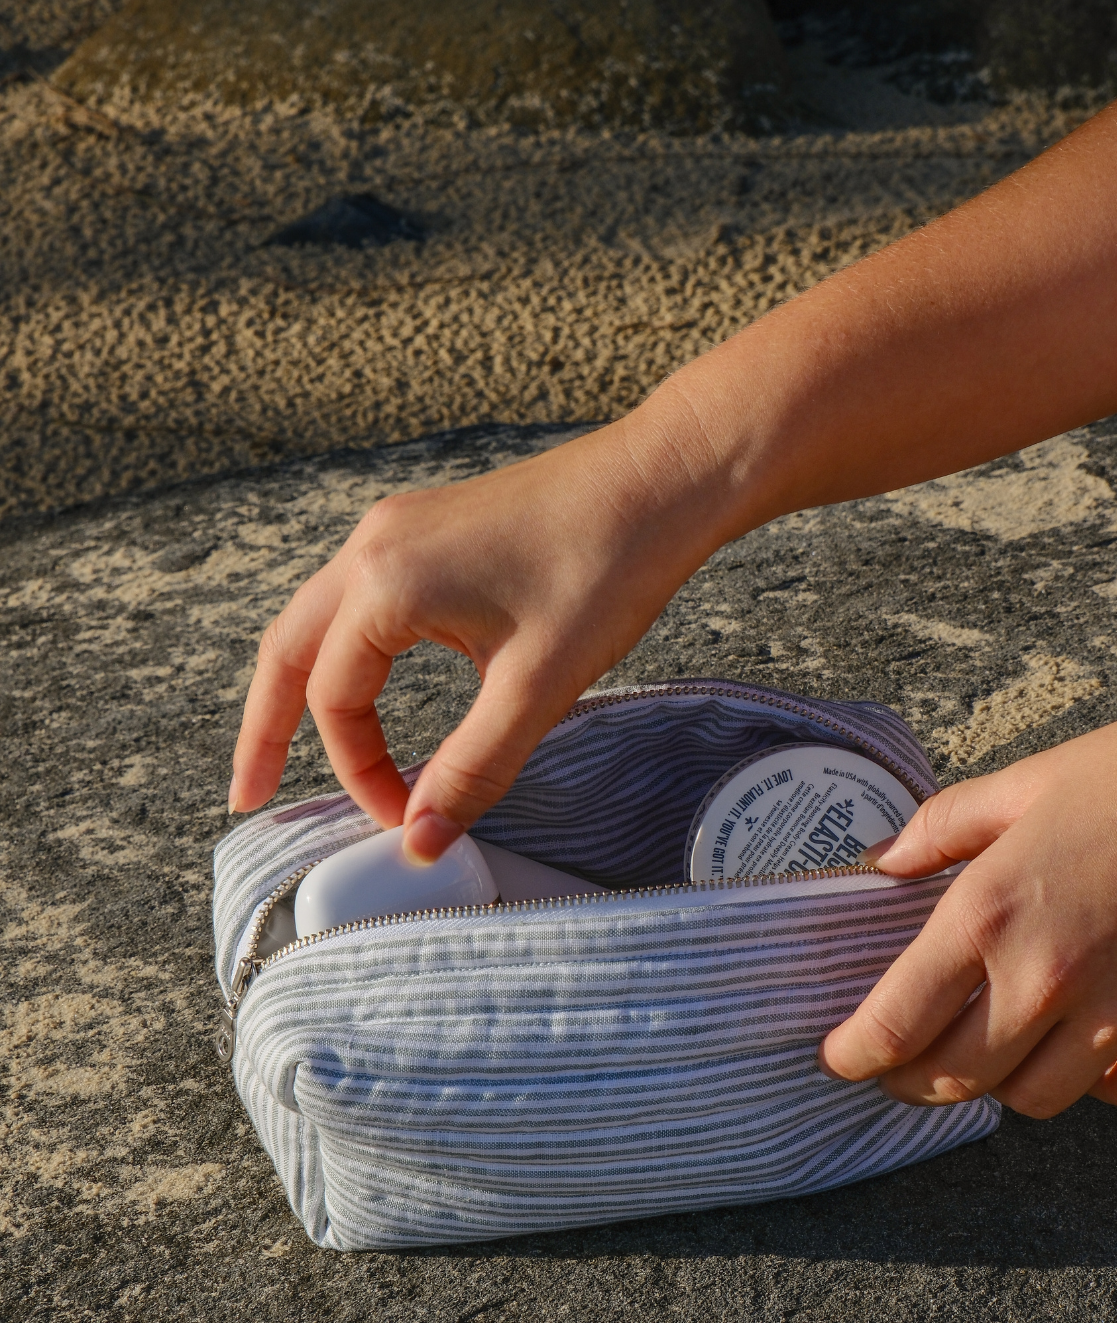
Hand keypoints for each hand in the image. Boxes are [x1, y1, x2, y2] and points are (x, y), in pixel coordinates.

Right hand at [229, 400, 725, 859]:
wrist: (660, 480)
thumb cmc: (607, 570)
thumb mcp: (538, 688)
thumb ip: (472, 770)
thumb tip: (421, 842)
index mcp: (385, 585)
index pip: (335, 702)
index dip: (361, 774)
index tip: (407, 820)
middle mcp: (373, 547)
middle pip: (289, 650)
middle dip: (266, 727)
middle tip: (250, 796)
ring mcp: (398, 528)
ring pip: (321, 619)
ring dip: (304, 684)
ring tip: (290, 745)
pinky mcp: (430, 525)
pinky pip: (361, 595)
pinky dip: (346, 648)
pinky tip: (367, 683)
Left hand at [820, 645, 1116, 1116]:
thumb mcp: (1023, 784)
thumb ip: (940, 829)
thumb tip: (881, 861)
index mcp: (987, 916)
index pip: (892, 1026)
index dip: (853, 1056)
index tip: (840, 1058)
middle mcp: (1043, 983)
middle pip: (950, 1080)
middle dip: (910, 1082)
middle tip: (900, 1068)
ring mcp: (1116, 1019)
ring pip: (1030, 1102)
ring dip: (1000, 1086)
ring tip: (994, 1054)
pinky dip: (1094, 1086)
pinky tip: (1086, 1049)